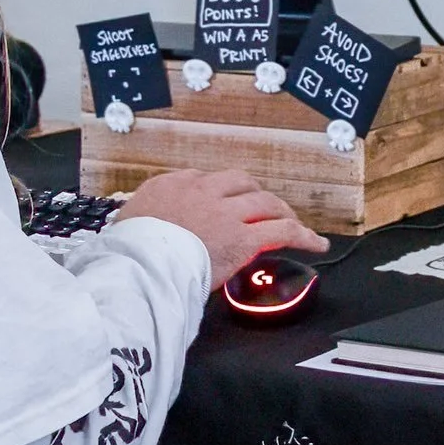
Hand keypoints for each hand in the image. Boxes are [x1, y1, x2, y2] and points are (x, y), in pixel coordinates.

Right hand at [115, 168, 327, 287]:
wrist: (140, 262)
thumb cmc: (130, 250)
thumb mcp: (127, 223)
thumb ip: (143, 218)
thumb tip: (143, 226)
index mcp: (170, 186)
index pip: (202, 181)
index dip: (217, 194)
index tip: (223, 205)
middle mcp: (201, 191)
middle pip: (239, 182)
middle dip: (254, 194)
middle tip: (263, 208)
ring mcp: (226, 213)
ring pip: (263, 201)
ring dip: (279, 210)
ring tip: (290, 221)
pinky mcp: (244, 237)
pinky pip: (282, 231)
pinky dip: (302, 235)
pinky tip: (316, 244)